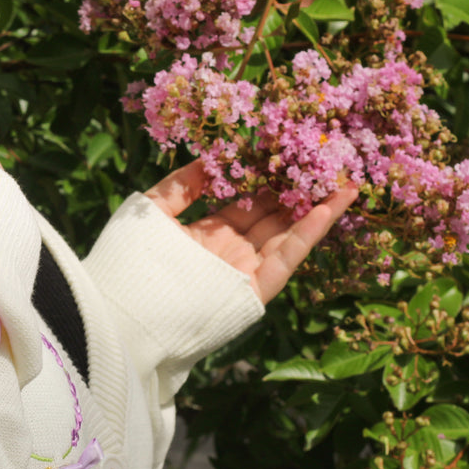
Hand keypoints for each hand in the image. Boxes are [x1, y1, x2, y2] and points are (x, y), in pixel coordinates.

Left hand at [145, 160, 356, 304]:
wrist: (123, 315)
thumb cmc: (128, 261)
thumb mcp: (150, 213)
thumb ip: (180, 185)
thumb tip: (210, 157)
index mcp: (206, 235)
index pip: (245, 203)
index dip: (267, 179)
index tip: (288, 152)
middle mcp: (229, 253)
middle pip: (272, 217)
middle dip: (299, 191)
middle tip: (328, 161)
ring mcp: (244, 272)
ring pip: (287, 235)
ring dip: (316, 208)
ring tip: (345, 181)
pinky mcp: (254, 291)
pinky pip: (286, 258)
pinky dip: (308, 234)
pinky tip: (329, 208)